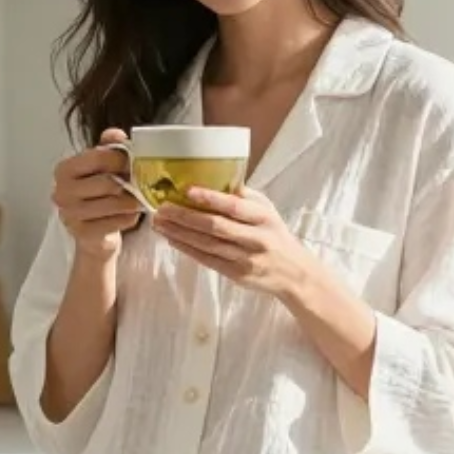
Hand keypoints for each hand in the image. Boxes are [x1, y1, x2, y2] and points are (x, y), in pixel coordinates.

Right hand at [52, 128, 141, 260]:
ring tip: (137, 199)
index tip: (133, 163)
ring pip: (114, 203)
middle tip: (139, 184)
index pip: (98, 157)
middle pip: (108, 182)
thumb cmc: (97, 193)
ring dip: (132, 201)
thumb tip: (116, 133)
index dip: (121, 159)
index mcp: (64, 170)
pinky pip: (117, 222)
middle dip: (129, 183)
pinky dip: (129, 218)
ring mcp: (70, 214)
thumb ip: (108, 147)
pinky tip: (130, 215)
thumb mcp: (100, 167)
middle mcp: (62, 191)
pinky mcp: (82, 233)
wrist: (92, 232)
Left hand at [151, 186, 309, 296]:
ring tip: (160, 223)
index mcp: (264, 218)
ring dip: (179, 233)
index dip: (210, 198)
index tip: (187, 190)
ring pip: (206, 244)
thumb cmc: (275, 235)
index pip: (234, 206)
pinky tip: (172, 239)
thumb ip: (244, 197)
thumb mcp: (268, 211)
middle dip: (184, 217)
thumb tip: (214, 178)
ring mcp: (245, 259)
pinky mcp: (236, 274)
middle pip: (214, 226)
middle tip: (162, 208)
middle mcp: (255, 238)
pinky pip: (207, 260)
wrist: (294, 273)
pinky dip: (187, 249)